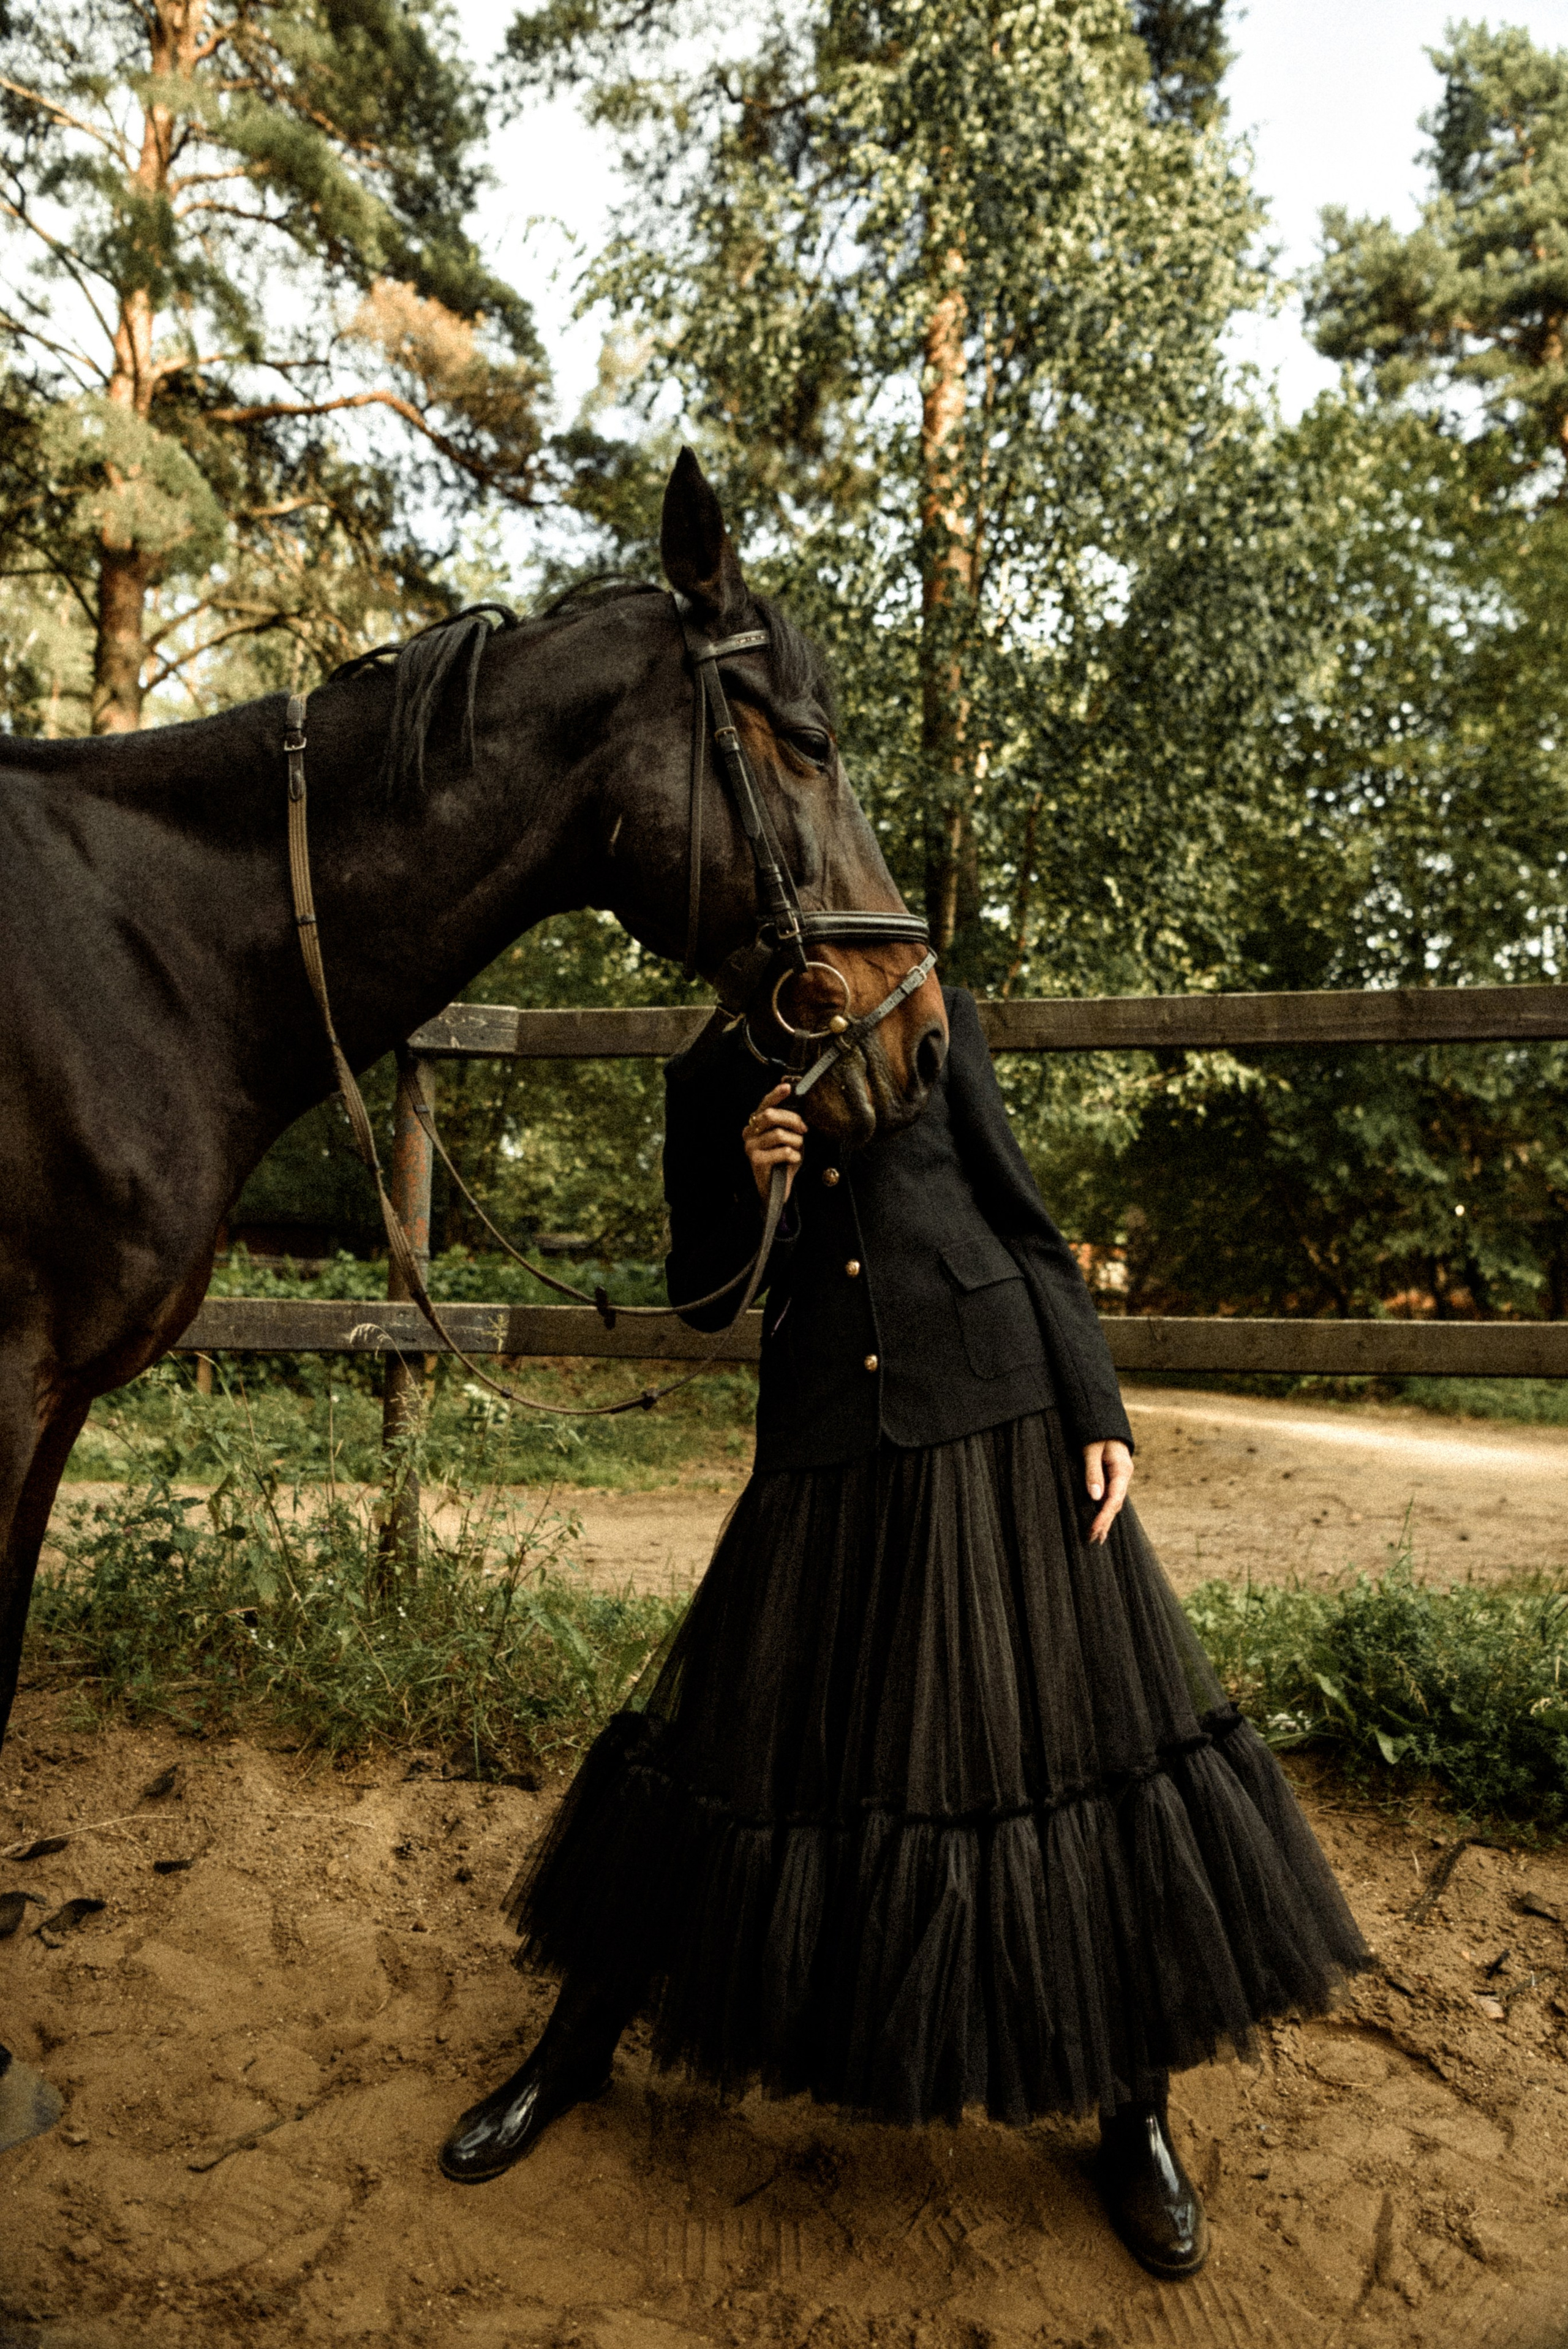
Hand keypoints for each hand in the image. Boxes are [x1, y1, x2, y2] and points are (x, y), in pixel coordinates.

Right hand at [742, 1083, 806, 1205]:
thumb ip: (789, 1123)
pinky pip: (782, 1151)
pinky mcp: (756, 1160)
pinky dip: (794, 1155)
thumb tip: (798, 1107)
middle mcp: (749, 1133)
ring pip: (779, 1133)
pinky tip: (792, 1161)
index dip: (776, 1095)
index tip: (788, 1087)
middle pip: (771, 1115)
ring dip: (796, 1142)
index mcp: (756, 1124)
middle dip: (793, 1120)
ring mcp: (751, 1146)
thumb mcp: (789, 1138)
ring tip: (797, 1150)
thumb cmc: (784, 1161)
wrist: (777, 1190)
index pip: (765, 1104)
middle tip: (803, 1130)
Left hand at [1083, 1440, 1132, 1545]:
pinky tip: (1100, 1519)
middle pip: (1115, 1504)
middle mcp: (1123, 1475)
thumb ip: (1092, 1472)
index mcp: (1122, 1469)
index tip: (1093, 1529)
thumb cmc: (1095, 1430)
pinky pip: (1110, 1495)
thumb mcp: (1090, 1449)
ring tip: (1097, 1537)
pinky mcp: (1113, 1474)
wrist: (1102, 1416)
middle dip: (1105, 1522)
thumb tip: (1095, 1497)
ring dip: (1105, 1518)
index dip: (1104, 1516)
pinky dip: (1105, 1508)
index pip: (1114, 1499)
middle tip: (1093, 1539)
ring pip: (1113, 1501)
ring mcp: (1119, 1475)